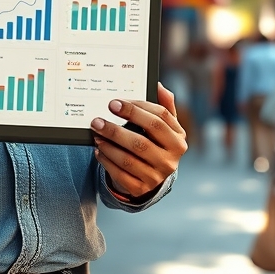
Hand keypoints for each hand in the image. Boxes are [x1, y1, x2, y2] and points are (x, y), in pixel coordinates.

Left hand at [91, 83, 186, 197]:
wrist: (153, 174)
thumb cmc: (156, 141)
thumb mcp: (164, 125)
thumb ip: (163, 105)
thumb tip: (158, 85)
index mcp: (178, 140)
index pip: (158, 120)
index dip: (135, 110)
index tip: (114, 103)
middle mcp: (170, 160)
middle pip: (141, 142)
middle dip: (116, 130)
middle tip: (97, 120)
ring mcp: (156, 176)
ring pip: (128, 160)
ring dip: (109, 146)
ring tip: (96, 134)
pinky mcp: (141, 188)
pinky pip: (120, 175)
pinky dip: (107, 161)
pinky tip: (99, 150)